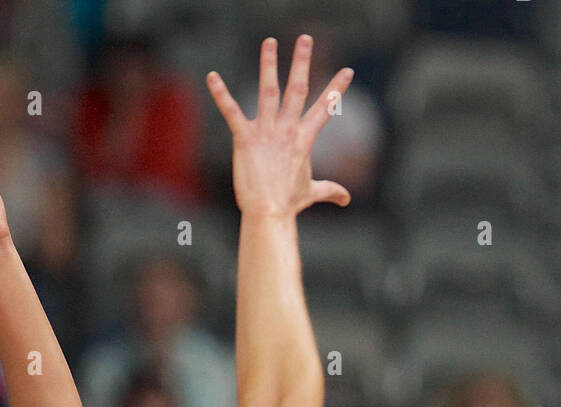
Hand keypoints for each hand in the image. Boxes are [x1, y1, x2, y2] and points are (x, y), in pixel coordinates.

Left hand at [207, 36, 353, 217]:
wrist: (268, 213)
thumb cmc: (289, 204)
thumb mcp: (312, 193)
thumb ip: (330, 190)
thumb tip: (346, 198)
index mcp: (304, 139)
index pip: (325, 108)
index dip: (337, 89)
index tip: (348, 71)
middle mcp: (287, 129)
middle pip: (297, 88)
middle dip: (301, 62)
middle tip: (305, 39)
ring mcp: (266, 131)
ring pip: (268, 90)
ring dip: (268, 65)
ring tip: (269, 42)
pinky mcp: (245, 138)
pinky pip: (231, 111)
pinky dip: (221, 94)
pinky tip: (212, 77)